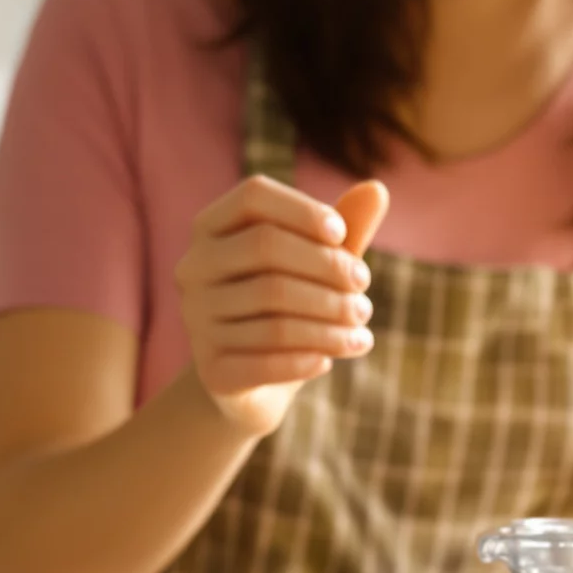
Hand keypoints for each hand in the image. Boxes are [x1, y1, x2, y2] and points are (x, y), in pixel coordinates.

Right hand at [176, 175, 389, 437]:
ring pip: (274, 313)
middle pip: (265, 248)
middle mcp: (194, 268)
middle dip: (326, 268)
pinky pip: (266, 362)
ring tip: (363, 334)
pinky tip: (331, 361)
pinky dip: (306, 360)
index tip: (343, 235)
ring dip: (330, 325)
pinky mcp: (212, 371)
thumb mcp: (316, 266)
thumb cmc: (287, 308)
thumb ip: (344, 229)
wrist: (251, 384)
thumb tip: (379, 189)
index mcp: (211, 229)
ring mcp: (197, 320)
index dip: (303, 210)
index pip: (253, 197)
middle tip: (364, 295)